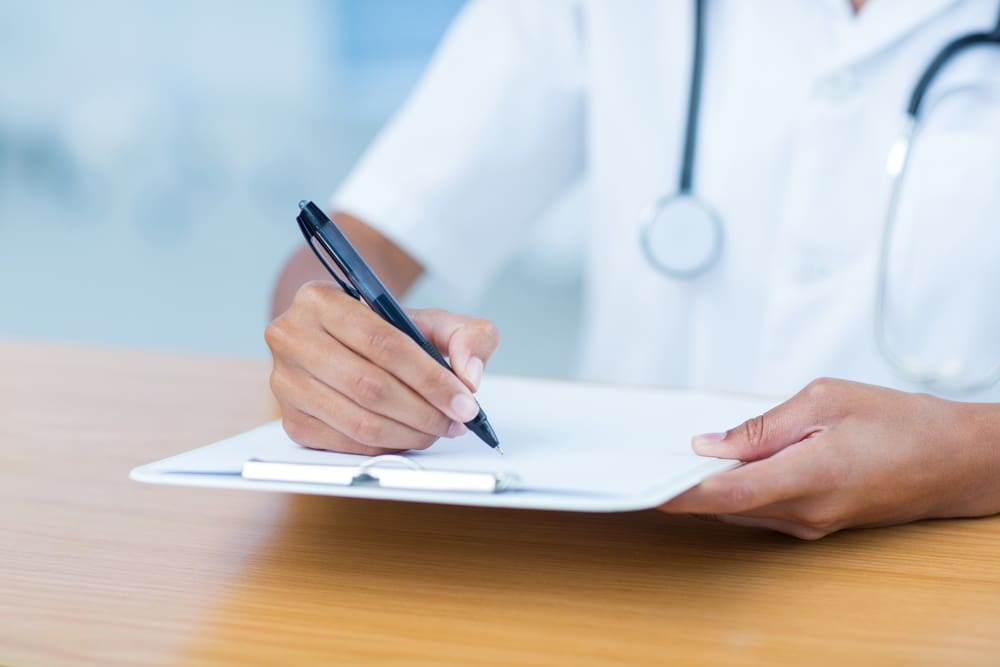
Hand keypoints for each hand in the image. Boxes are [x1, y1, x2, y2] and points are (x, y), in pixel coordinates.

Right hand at [265, 281, 499, 454]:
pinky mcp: (292, 421)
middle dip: (424, 411)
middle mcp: (291, 338)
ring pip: (359, 421)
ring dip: (409, 433)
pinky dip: (386, 447)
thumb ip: (466, 335)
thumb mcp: (430, 320)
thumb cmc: (385, 332)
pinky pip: (347, 444)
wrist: (339, 342)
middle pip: (370, 386)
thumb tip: (469, 375)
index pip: (383, 343)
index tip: (465, 401)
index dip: (430, 377)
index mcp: (319, 299)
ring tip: (438, 430)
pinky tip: (409, 436)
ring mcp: (285, 383)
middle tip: (457, 421)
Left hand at [659, 378, 999, 538]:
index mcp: (810, 476)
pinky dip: (737, 493)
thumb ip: (762, 426)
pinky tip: (727, 469)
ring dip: (710, 490)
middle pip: (726, 507)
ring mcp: (812, 525)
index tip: (644, 485)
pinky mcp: (817, 525)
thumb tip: (710, 444)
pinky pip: (762, 512)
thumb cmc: (900, 423)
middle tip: (650, 461)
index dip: (680, 493)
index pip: (727, 494)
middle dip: (686, 487)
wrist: (955, 461)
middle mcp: (807, 512)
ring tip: (681, 459)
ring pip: (741, 512)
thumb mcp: (826, 401)